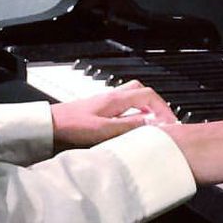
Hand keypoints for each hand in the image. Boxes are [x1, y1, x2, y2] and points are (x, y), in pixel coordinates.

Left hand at [50, 80, 177, 148]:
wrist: (51, 125)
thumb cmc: (73, 126)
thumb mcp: (103, 130)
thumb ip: (128, 126)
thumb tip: (152, 123)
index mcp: (117, 99)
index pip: (149, 96)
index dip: (163, 108)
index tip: (171, 123)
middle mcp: (114, 96)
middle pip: (143, 92)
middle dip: (157, 105)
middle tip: (163, 122)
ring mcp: (107, 101)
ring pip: (133, 97)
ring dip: (145, 108)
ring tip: (151, 125)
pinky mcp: (100, 109)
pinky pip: (124, 105)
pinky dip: (134, 113)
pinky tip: (132, 127)